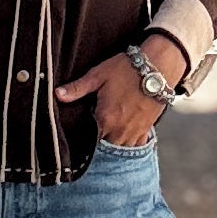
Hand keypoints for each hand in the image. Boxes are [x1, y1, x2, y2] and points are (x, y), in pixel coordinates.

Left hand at [57, 35, 185, 147]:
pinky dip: (128, 145)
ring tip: (104, 142)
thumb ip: (77, 88)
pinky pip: (136, 146)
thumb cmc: (127, 69)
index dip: (82, 142)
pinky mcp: (146, 129)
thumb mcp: (98, 75)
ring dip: (111, 148)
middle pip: (103, 149)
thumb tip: (57, 94)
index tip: (76, 141)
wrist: (158, 66)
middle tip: (89, 142)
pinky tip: (122, 140)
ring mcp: (134, 132)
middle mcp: (120, 131)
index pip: (88, 142)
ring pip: (119, 151)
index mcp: (105, 119)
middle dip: (96, 147)